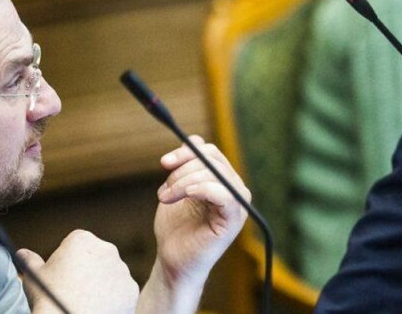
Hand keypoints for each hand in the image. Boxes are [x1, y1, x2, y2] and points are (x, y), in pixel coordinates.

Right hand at [16, 230, 138, 313]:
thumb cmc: (50, 298)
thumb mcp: (34, 277)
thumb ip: (30, 261)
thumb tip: (22, 253)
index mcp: (81, 239)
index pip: (75, 244)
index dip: (66, 261)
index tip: (60, 277)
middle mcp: (106, 248)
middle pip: (94, 256)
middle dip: (85, 269)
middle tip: (72, 291)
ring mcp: (121, 268)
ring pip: (109, 273)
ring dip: (100, 283)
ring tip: (84, 302)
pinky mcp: (131, 288)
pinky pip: (120, 290)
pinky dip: (112, 298)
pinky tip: (98, 308)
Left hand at [137, 136, 249, 312]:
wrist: (173, 261)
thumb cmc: (176, 228)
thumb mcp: (178, 189)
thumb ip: (188, 166)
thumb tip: (195, 140)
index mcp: (223, 181)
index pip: (210, 152)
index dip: (186, 151)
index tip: (164, 163)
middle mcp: (235, 190)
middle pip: (212, 159)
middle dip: (183, 168)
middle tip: (163, 189)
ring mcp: (237, 204)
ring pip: (214, 173)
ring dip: (183, 181)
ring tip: (165, 197)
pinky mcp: (233, 219)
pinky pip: (223, 193)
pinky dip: (202, 188)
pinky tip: (186, 194)